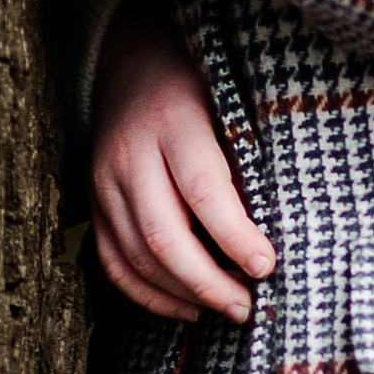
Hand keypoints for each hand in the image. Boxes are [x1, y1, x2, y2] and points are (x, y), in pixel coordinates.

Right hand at [92, 2, 276, 321]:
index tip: (267, 267)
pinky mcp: (93, 204)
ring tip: (226, 309)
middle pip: (163, 235)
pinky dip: (148, 295)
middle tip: (246, 307)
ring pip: (136, 256)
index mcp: (173, 121)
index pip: (203, 190)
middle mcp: (130, 154)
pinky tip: (186, 308)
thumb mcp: (231, 102)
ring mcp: (103, 182)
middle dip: (208, 282)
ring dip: (183, 294)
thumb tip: (280, 226)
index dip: (235, 236)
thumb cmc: (201, 87)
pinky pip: (113, 262)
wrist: (132, 64)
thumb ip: (247, 156)